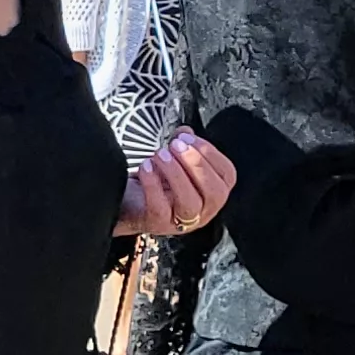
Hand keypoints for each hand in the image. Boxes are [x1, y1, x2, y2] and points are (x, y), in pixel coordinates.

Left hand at [117, 130, 237, 236]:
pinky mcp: (158, 223)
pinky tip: (146, 168)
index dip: (211, 153)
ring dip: (176, 173)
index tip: (189, 137)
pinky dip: (153, 185)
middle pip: (214, 192)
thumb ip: (183, 146)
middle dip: (196, 163)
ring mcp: (182, 221)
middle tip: (176, 145)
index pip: (227, 176)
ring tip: (160, 155)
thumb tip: (185, 131)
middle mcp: (203, 210)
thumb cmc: (156, 182)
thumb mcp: (174, 162)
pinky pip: (160, 207)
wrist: (127, 202)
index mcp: (212, 193)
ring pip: (190, 202)